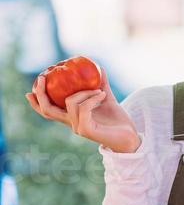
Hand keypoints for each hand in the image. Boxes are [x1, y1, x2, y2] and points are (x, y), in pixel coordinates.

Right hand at [25, 66, 141, 153]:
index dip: (36, 101)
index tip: (31, 88)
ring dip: (85, 91)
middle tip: (43, 78)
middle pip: (47, 110)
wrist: (130, 137)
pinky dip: (92, 98)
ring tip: (99, 91)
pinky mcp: (86, 130)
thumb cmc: (117, 120)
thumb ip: (100, 84)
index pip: (48, 111)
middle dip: (41, 93)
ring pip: (70, 102)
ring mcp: (78, 127)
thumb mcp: (106, 98)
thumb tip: (98, 67)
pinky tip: (102, 96)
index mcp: (73, 117)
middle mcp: (72, 123)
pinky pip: (83, 108)